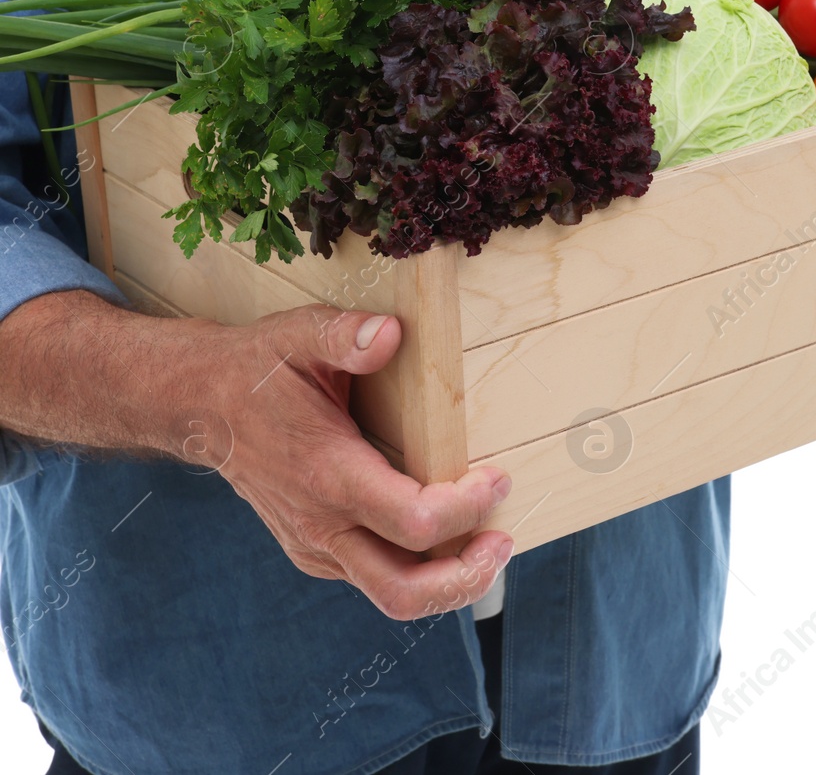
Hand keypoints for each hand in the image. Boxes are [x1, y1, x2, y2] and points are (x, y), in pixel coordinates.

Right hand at [0, 291, 511, 620]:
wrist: (200, 404)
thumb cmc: (258, 368)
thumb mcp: (299, 334)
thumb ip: (345, 335)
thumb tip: (391, 335)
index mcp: (327, 474)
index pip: (414, 522)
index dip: (467, 509)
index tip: (498, 478)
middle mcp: (320, 523)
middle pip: (404, 590)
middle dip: (465, 578)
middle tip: (501, 542)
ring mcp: (315, 545)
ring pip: (391, 595)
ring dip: (447, 582)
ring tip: (486, 544)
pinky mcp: (316, 551)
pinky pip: (375, 579)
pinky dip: (419, 569)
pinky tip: (447, 537)